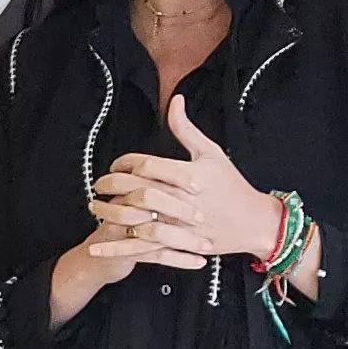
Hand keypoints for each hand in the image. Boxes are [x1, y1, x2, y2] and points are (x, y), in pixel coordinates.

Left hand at [92, 93, 281, 266]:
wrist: (252, 222)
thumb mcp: (211, 153)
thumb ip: (186, 129)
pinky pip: (141, 248)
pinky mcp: (177, 245)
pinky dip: (117, 247)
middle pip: (135, 190)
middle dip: (110, 186)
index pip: (145, 165)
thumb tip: (174, 101)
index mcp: (187, 175)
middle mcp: (180, 199)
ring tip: (95, 209)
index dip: (123, 164)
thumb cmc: (231, 185)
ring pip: (135, 219)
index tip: (115, 166)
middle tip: (98, 185)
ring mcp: (178, 225)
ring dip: (109, 214)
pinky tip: (97, 246)